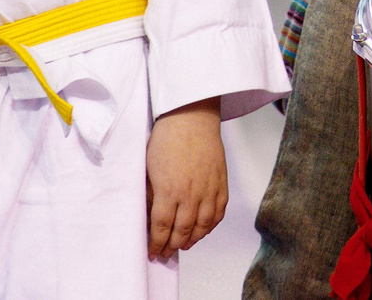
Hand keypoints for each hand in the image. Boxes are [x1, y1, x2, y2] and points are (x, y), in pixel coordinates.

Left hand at [146, 100, 227, 259]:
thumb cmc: (167, 139)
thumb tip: (151, 217)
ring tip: (183, 244)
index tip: (153, 252)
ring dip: (192, 239)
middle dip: (172, 246)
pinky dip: (211, 226)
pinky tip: (203, 230)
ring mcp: (209, 190)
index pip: (162, 228)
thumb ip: (152, 195)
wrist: (191, 118)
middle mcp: (191, 194)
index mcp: (169, 191)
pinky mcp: (221, 184)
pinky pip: (218, 213)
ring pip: (203, 227)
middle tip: (165, 253)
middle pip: (182, 231)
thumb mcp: (149, 169)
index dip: (157, 243)